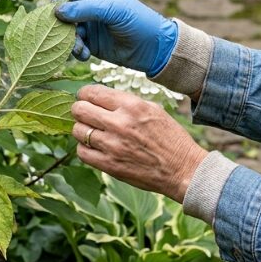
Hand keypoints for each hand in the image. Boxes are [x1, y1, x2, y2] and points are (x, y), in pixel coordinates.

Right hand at [54, 0, 177, 75]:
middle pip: (63, 14)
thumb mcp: (111, 10)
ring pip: (67, 32)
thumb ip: (84, 9)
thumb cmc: (137, 21)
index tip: (54, 15)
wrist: (154, 47)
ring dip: (69, 41)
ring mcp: (89, 26)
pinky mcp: (91, 44)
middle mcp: (89, 8)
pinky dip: (77, 51)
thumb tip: (57, 11)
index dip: (58, 2)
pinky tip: (86, 55)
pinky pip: (75, 46)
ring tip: (80, 49)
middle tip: (62, 36)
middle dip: (61, 26)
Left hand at [71, 85, 206, 202]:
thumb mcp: (153, 109)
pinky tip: (94, 147)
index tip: (85, 97)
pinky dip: (85, 148)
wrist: (182, 169)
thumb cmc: (170, 138)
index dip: (85, 94)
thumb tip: (100, 97)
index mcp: (132, 105)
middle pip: (79, 109)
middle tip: (85, 114)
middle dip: (79, 109)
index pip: (93, 92)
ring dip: (81, 129)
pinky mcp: (109, 165)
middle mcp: (119, 123)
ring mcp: (112, 145)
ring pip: (78, 130)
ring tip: (91, 132)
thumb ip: (125, 102)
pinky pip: (82, 152)